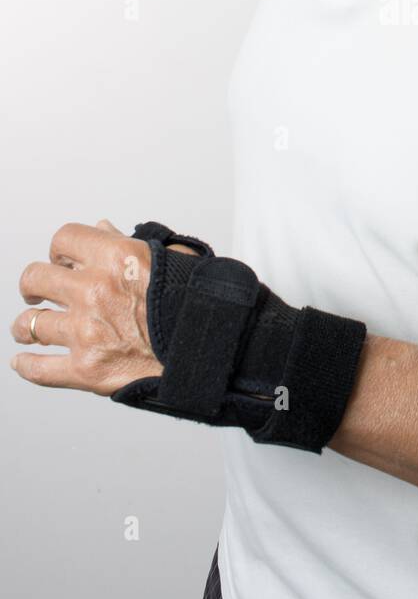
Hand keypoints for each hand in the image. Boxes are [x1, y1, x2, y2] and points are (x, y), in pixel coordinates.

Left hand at [9, 218, 199, 395]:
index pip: (63, 238)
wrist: (212, 349)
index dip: (60, 249)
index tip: (61, 258)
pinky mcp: (86, 370)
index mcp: (116, 257)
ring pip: (29, 324)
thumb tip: (102, 228)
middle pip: (35, 278)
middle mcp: (95, 290)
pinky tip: (24, 360)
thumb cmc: (197, 304)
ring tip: (29, 327)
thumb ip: (129, 242)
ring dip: (27, 326)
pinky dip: (27, 365)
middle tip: (37, 292)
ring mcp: (86, 332)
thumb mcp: (170, 259)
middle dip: (34, 285)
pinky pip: (38, 369)